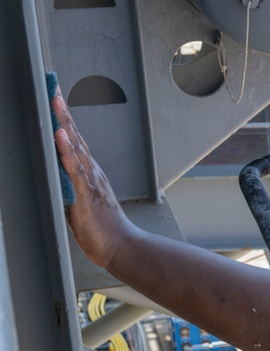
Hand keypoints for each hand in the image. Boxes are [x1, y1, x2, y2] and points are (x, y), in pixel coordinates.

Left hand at [52, 89, 135, 268]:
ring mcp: (90, 183)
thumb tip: (58, 174)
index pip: (76, 140)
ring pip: (75, 148)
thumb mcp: (83, 202)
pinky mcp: (85, 196)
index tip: (56, 97)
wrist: (122, 247)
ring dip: (65, 123)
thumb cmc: (105, 229)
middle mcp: (92, 173)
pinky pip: (75, 170)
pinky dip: (67, 151)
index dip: (65, 119)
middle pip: (76, 137)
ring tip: (55, 102)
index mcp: (91, 174)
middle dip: (63, 112)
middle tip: (53, 89)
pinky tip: (60, 136)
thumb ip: (73, 186)